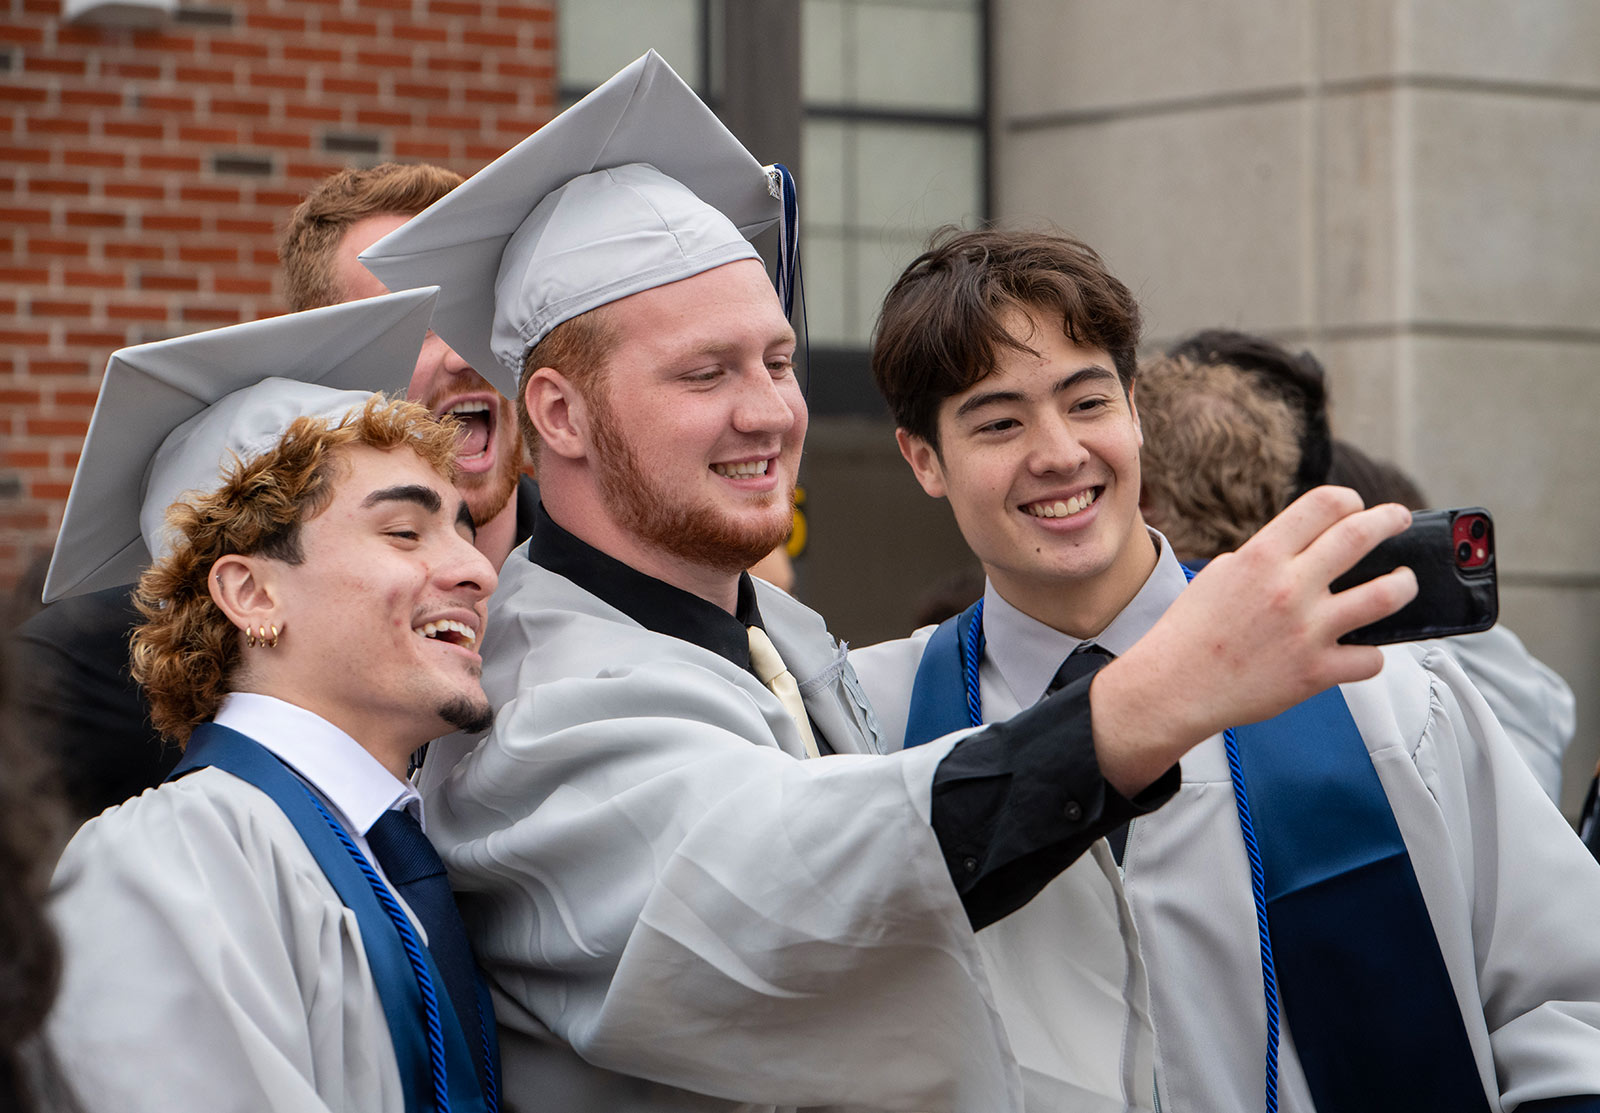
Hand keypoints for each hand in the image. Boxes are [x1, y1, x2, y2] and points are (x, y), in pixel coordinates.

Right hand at [1091, 486, 1416, 794]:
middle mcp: (1289, 587)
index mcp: (1261, 557)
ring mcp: (1308, 630)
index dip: (1349, 500)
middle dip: (1390, 520)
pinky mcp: (1317, 672)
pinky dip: (1370, 653)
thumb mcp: (1220, 575)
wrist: (1173, 687)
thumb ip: (1265, 559)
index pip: (1324, 505)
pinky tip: (1361, 650)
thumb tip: (1302, 552)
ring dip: (1404, 583)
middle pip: (1362, 535)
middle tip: (1399, 519)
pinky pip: (1370, 658)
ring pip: (1386, 595)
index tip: (1357, 506)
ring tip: (1404, 581)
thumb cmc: (1189, 633)